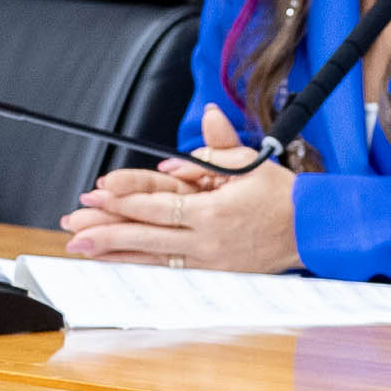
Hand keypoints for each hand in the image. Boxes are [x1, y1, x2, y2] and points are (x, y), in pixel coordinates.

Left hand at [61, 103, 296, 270]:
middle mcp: (207, 239)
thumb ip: (221, 145)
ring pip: (151, 256)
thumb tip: (208, 118)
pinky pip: (168, 270)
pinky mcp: (213, 272)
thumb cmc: (285, 196)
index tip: (98, 193)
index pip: (159, 204)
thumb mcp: (253, 163)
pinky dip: (140, 265)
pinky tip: (118, 262)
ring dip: (114, 252)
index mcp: (216, 209)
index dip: (124, 199)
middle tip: (74, 226)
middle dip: (106, 229)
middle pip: (146, 234)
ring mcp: (209, 260)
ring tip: (82, 247)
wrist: (316, 230)